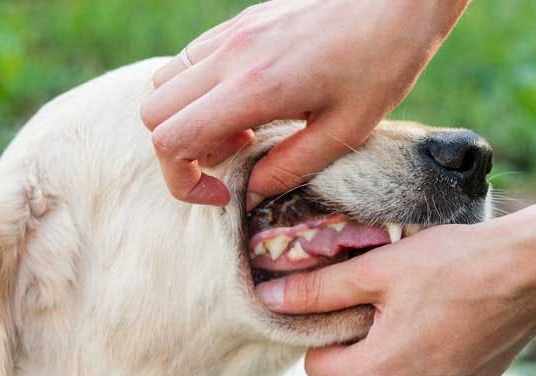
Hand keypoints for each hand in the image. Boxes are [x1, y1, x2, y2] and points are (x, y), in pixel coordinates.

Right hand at [140, 0, 467, 207]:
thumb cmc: (383, 62)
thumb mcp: (346, 131)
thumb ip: (291, 168)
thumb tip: (251, 193)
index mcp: (254, 88)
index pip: (170, 140)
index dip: (184, 181)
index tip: (223, 193)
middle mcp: (230, 56)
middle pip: (153, 113)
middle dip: (180, 151)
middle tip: (234, 158)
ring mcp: (231, 33)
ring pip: (164, 83)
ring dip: (187, 117)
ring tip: (241, 129)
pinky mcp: (240, 21)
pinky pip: (191, 59)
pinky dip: (200, 90)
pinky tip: (249, 99)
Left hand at [256, 219, 535, 375]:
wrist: (534, 268)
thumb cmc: (453, 263)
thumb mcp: (376, 270)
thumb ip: (318, 290)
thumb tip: (268, 298)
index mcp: (379, 374)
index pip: (318, 366)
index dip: (321, 330)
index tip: (340, 298)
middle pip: (361, 368)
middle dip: (364, 331)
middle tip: (386, 288)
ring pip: (401, 366)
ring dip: (402, 337)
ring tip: (425, 295)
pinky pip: (437, 366)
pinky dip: (435, 341)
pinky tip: (453, 307)